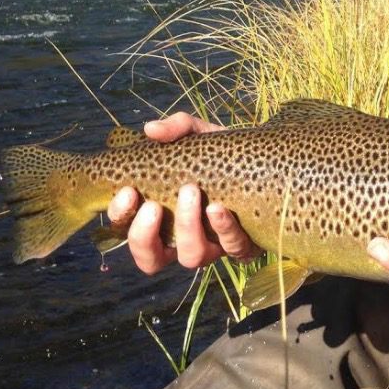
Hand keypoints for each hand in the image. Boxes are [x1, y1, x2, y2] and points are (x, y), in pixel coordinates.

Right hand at [107, 112, 261, 273]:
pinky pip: (232, 250)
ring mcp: (213, 246)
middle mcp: (181, 237)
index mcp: (160, 215)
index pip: (126, 229)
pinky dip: (224, 229)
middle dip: (145, 235)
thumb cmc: (223, 153)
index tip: (128, 191)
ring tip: (191, 193)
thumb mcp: (199, 135)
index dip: (121, 217)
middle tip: (154, 205)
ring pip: (191, 257)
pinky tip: (219, 207)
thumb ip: (177, 128)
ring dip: (187, 228)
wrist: (267, 161)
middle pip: (151, 260)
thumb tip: (151, 130)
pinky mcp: (243, 247)